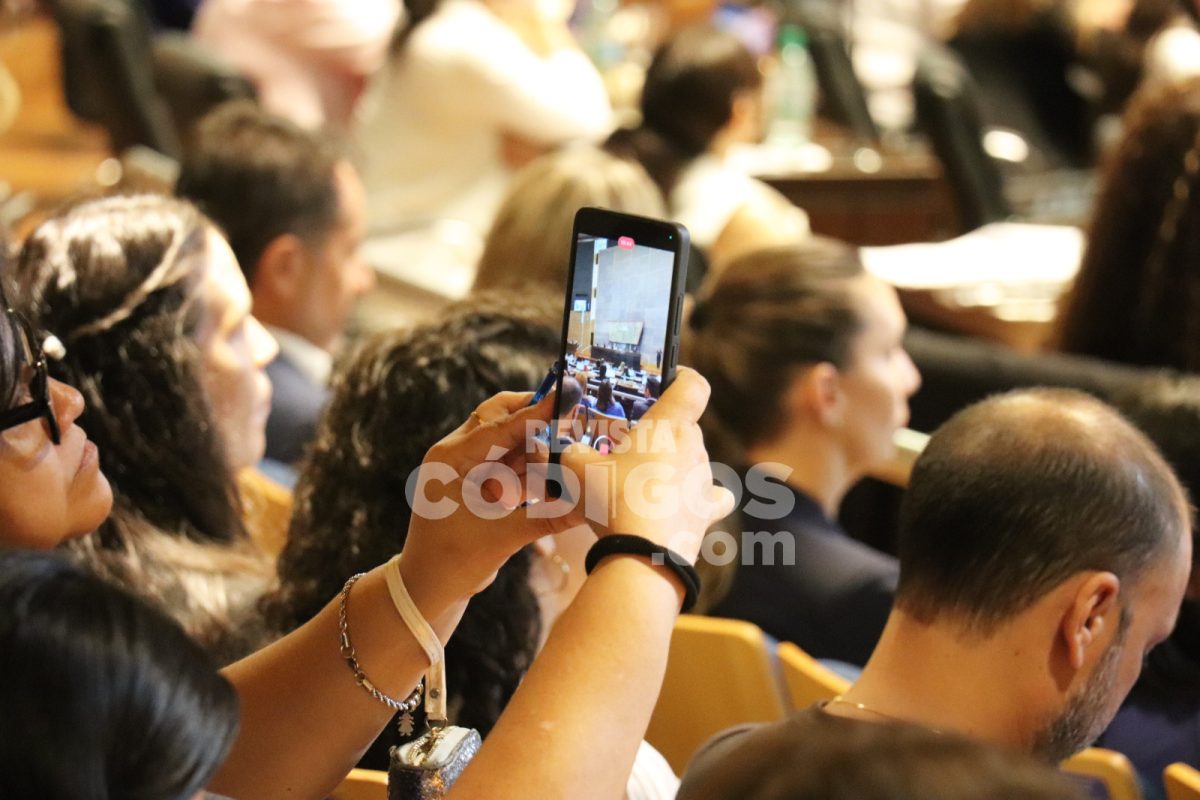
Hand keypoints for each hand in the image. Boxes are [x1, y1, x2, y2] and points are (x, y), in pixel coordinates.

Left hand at [399, 391, 577, 609]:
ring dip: (541, 452)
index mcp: (450, 459)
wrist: (427, 590)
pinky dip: (536, 472)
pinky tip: (560, 479)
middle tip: (575, 419)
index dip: (536, 412)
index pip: (500, 425)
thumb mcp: (500, 538)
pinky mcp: (482, 484)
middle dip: (539, 422)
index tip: (567, 395)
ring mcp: (470, 469)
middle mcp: (458, 455)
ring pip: (514, 445)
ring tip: (573, 454)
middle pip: (504, 421)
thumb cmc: (450, 564)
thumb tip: (588, 506)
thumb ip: (546, 518)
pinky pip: (515, 467)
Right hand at [560, 367, 734, 562]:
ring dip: (670, 466)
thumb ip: (574, 452)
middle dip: (658, 433)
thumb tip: (570, 451)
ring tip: (638, 484)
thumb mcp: (577, 468)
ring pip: (690, 461)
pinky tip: (679, 504)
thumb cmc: (612, 500)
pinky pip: (709, 496)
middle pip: (683, 427)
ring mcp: (704, 480)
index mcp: (669, 424)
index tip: (666, 381)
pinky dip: (697, 497)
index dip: (681, 377)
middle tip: (627, 446)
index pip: (692, 384)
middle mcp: (694, 446)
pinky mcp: (707, 512)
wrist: (642, 555)